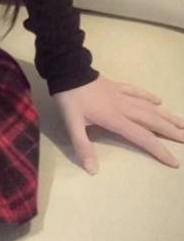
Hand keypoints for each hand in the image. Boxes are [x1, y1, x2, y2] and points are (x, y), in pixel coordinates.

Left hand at [52, 74, 183, 173]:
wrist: (67, 70)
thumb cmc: (70, 99)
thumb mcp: (72, 124)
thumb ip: (83, 146)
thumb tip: (92, 171)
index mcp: (115, 118)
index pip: (142, 137)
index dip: (159, 150)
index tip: (174, 161)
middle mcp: (124, 107)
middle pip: (152, 121)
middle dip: (171, 131)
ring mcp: (121, 95)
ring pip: (149, 106)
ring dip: (166, 115)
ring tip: (182, 123)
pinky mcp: (116, 86)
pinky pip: (137, 91)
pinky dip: (149, 96)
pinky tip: (159, 100)